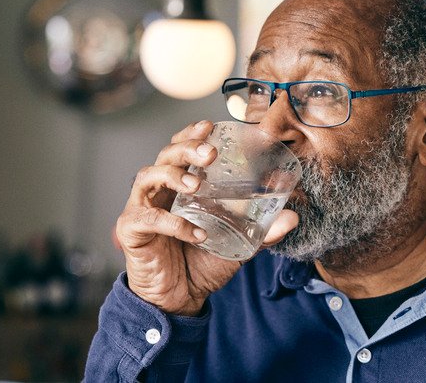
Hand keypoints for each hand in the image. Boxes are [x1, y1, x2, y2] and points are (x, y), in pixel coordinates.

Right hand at [115, 120, 298, 315]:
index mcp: (180, 186)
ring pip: (148, 177)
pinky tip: (196, 233)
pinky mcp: (132, 230)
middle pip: (165, 156)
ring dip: (174, 176)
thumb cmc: (202, 263)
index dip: (192, 134)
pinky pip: (149, 218)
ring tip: (196, 185)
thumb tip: (293, 218)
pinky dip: (173, 223)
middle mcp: (159, 191)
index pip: (181, 150)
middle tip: (209, 153)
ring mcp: (142, 208)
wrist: (179, 299)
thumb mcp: (238, 245)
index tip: (209, 125)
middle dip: (187, 149)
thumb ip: (262, 232)